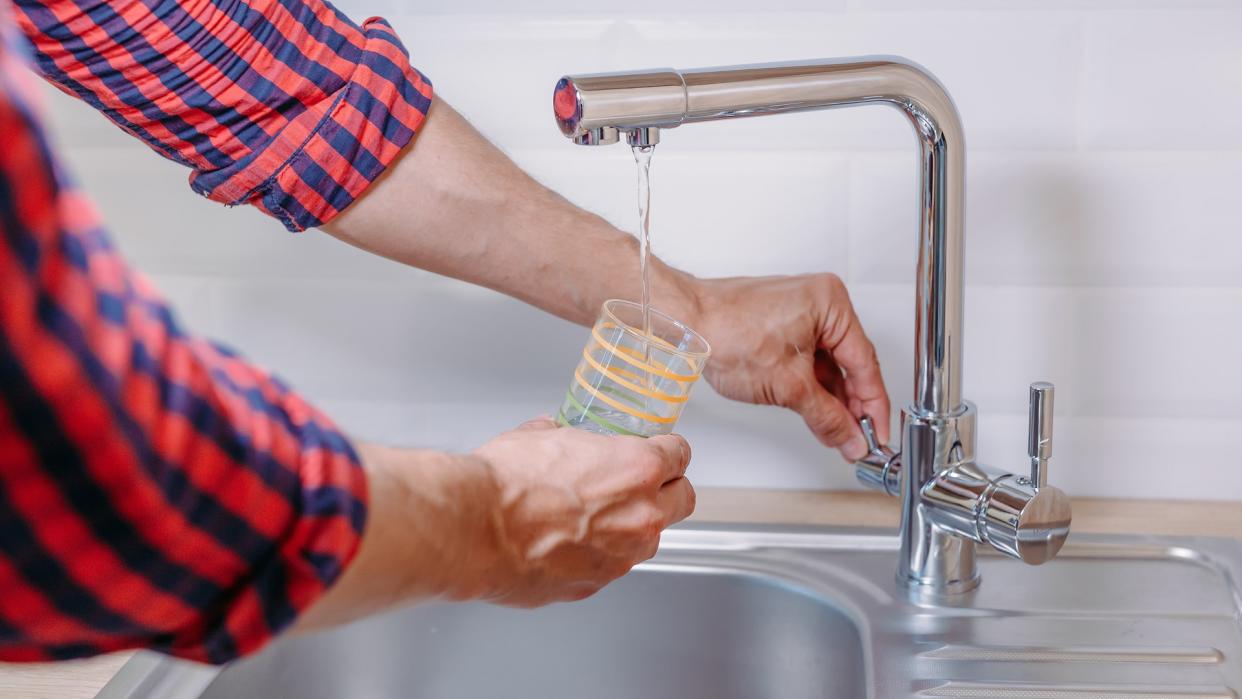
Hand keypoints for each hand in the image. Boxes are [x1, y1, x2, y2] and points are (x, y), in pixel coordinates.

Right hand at [294, 419, 693, 631]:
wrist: (473, 529)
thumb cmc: (504, 483)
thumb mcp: (539, 436)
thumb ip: (566, 438)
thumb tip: (557, 436)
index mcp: (637, 468)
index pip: (679, 454)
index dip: (666, 451)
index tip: (658, 451)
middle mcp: (640, 515)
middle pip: (682, 499)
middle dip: (667, 489)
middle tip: (644, 484)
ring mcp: (621, 556)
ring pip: (650, 538)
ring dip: (634, 526)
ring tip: (597, 517)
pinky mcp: (595, 585)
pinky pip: (612, 566)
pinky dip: (600, 554)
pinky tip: (569, 543)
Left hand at [687, 273, 890, 459]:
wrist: (685, 324)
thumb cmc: (727, 333)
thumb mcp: (789, 386)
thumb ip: (827, 417)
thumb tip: (850, 438)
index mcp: (831, 304)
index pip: (865, 363)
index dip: (874, 405)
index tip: (877, 433)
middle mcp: (819, 302)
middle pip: (849, 363)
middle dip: (852, 405)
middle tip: (858, 439)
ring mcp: (799, 312)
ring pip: (827, 364)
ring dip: (831, 399)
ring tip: (837, 432)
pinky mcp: (780, 324)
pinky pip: (808, 359)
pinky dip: (812, 386)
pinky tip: (816, 411)